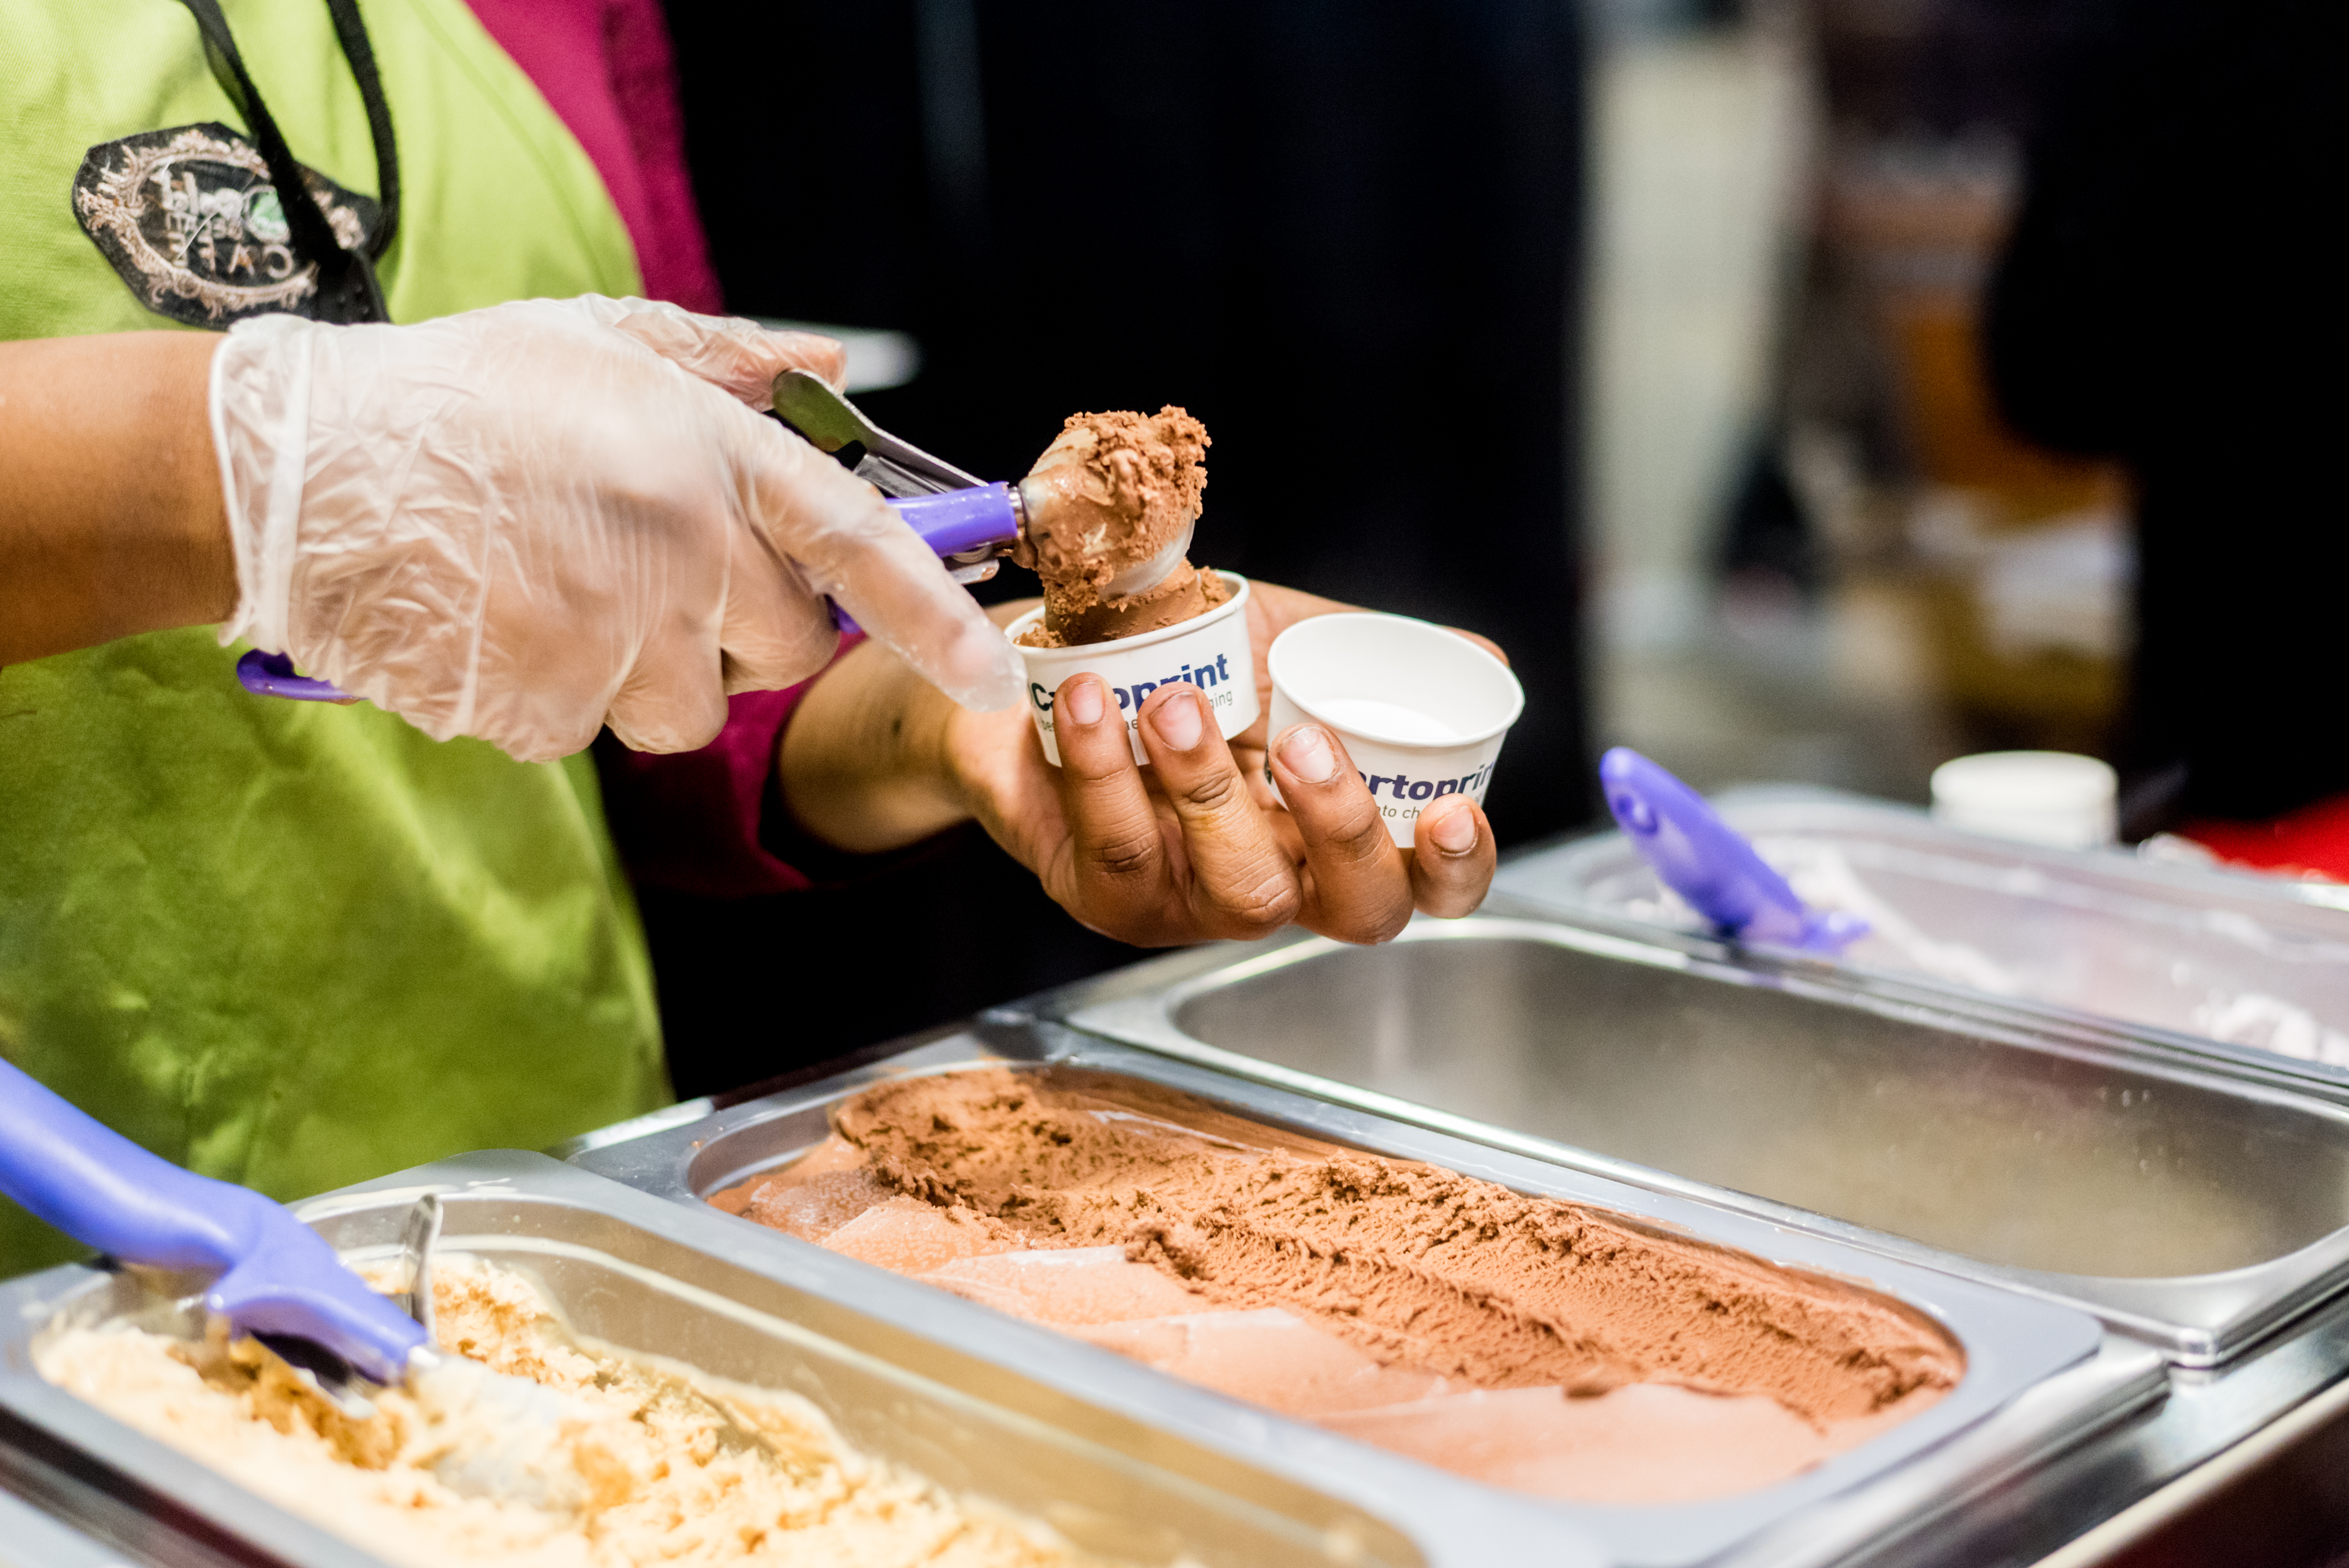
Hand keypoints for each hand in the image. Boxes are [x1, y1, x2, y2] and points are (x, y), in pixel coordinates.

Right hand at [210, 296, 1023, 761]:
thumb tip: (835, 373)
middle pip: (781, 653)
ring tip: (550, 593)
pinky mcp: (544, 707)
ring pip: (685, 709)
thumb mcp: (599, 341)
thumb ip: (729, 362)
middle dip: (740, 634)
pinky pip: (585, 732)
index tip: (995, 677)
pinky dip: (549, 696)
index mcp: (709, 460)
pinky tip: (494, 625)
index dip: (938, 620)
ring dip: (640, 674)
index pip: (861, 548)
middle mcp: (682, 553)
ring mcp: (614, 638)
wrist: (300, 468)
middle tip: (648, 578)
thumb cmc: (457, 397)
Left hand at [780, 581, 1498, 945]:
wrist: (1042, 669)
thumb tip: (1481, 658)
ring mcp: (1197, 901)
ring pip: (1240, 887)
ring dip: (1212, 787)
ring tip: (1177, 700)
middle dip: (1344, 827)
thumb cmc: (1180, 662)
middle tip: (1306, 741)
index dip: (1456, 868)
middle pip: (1358, 908)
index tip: (1452, 810)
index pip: (1424, 883)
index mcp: (1336, 830)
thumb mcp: (1284, 643)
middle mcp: (1283, 879)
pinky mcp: (1110, 897)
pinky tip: (1092, 698)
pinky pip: (1123, 847)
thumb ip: (1372, 654)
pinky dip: (1106, 766)